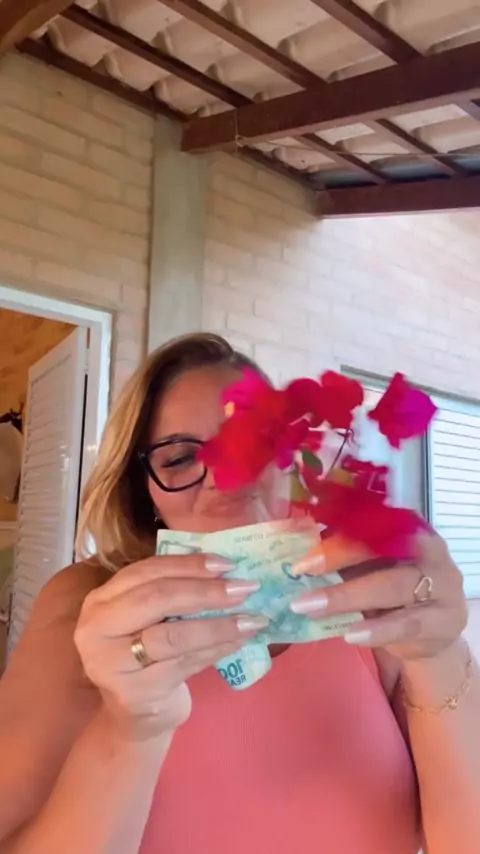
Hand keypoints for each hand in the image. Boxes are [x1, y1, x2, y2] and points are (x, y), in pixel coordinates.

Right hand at [74, 554, 264, 739]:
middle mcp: (95, 630)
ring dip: (219, 624)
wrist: (137, 716)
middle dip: (206, 591)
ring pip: (174, 635)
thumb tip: (224, 568)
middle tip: (244, 588)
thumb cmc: (148, 656)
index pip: (146, 572)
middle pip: (157, 599)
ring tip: (252, 618)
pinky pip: (184, 663)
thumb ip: (171, 591)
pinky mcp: (133, 693)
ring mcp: (110, 664)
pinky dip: (217, 649)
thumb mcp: (148, 619)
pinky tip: (241, 640)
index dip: (188, 565)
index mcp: (100, 601)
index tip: (227, 563)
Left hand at [290, 532, 467, 661]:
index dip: (335, 537)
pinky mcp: (445, 620)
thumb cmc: (395, 592)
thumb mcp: (372, 568)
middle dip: (336, 560)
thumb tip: (299, 551)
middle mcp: (429, 549)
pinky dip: (377, 630)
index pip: (370, 524)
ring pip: (392, 586)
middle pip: (381, 549)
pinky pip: (407, 623)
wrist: (435, 632)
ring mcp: (442, 584)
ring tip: (311, 607)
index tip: (303, 552)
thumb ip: (346, 557)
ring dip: (347, 597)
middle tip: (300, 573)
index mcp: (409, 527)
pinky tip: (351, 634)